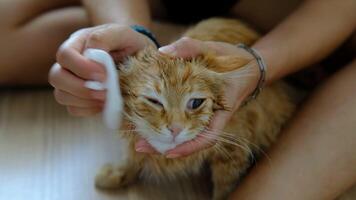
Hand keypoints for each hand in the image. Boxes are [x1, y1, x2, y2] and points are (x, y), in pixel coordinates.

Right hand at [49, 24, 155, 115]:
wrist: (138, 57)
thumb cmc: (128, 43)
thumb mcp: (122, 34)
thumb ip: (104, 37)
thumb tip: (90, 53)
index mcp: (78, 43)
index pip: (65, 55)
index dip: (81, 68)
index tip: (104, 75)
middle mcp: (70, 63)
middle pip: (56, 77)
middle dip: (80, 88)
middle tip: (104, 92)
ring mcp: (72, 81)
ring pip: (61, 95)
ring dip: (84, 101)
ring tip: (105, 98)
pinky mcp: (79, 98)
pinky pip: (73, 109)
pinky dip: (87, 110)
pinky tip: (103, 105)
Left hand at [135, 37, 260, 157]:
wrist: (249, 66)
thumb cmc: (234, 61)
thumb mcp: (215, 50)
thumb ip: (190, 48)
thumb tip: (162, 52)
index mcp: (222, 110)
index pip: (208, 136)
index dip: (189, 146)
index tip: (169, 153)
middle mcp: (213, 117)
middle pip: (192, 140)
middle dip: (167, 146)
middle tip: (141, 147)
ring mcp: (205, 116)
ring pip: (187, 135)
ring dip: (165, 140)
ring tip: (140, 142)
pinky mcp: (199, 111)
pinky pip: (186, 124)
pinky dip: (170, 126)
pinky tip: (151, 126)